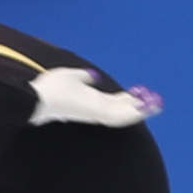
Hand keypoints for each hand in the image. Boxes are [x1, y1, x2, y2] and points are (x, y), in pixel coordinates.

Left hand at [28, 67, 154, 127]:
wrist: (35, 100)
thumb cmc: (49, 89)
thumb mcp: (70, 77)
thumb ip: (82, 77)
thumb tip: (92, 77)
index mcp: (90, 101)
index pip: (113, 102)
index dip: (127, 99)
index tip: (141, 95)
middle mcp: (95, 109)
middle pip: (122, 110)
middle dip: (139, 106)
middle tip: (157, 102)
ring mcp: (95, 112)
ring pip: (123, 114)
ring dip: (141, 109)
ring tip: (157, 105)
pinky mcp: (94, 112)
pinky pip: (118, 115)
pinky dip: (132, 112)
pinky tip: (145, 108)